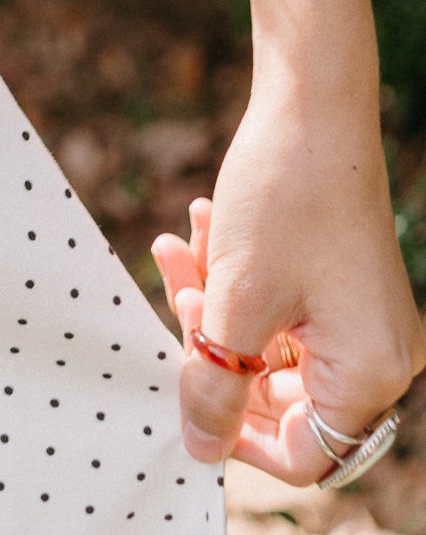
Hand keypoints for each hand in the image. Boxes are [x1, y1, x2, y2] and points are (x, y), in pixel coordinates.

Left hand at [151, 89, 423, 479]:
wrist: (311, 102)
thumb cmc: (283, 197)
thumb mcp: (236, 301)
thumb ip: (215, 385)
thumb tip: (201, 450)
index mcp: (368, 373)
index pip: (300, 453)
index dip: (233, 431)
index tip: (189, 382)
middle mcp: (376, 354)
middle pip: (276, 395)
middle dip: (215, 346)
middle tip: (183, 292)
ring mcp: (358, 317)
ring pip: (267, 344)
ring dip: (215, 301)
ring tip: (178, 247)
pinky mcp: (337, 283)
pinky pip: (277, 306)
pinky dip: (234, 277)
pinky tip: (200, 227)